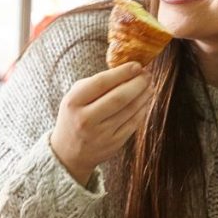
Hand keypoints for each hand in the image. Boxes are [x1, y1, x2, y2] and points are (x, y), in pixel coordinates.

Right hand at [50, 62, 151, 185]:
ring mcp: (101, 134)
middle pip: (119, 97)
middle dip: (137, 83)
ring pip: (129, 110)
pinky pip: (133, 124)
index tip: (136, 65)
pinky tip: (146, 101)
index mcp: (73, 102)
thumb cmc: (74, 117)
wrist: (68, 153)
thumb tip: (126, 70)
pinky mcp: (113, 144)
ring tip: (149, 85)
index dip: (122, 73)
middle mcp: (86, 119)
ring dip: (143, 96)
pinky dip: (142, 110)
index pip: (101, 83)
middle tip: (147, 74)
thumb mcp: (74, 97)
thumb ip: (95, 84)